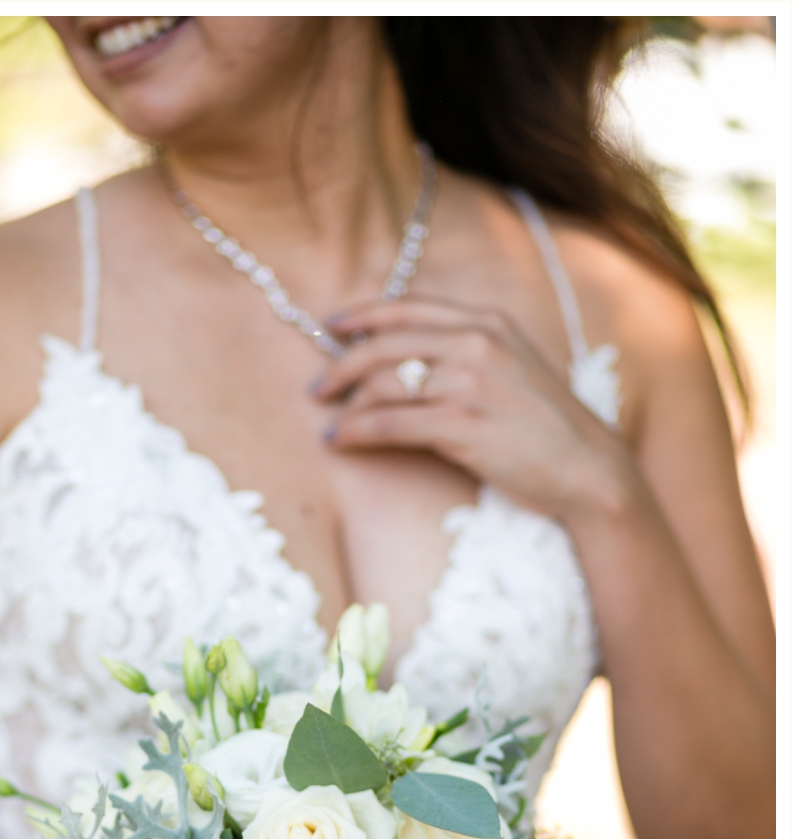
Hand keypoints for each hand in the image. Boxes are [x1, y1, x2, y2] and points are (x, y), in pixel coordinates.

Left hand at [311, 297, 642, 528]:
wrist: (587, 467)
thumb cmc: (541, 423)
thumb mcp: (508, 367)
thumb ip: (462, 350)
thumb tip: (399, 355)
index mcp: (488, 322)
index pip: (410, 306)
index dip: (364, 314)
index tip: (333, 326)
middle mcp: (477, 343)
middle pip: (385, 344)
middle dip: (342, 366)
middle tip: (318, 388)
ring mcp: (469, 382)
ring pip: (382, 384)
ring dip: (347, 406)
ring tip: (331, 423)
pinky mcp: (461, 424)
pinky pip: (388, 423)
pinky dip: (355, 432)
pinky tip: (339, 440)